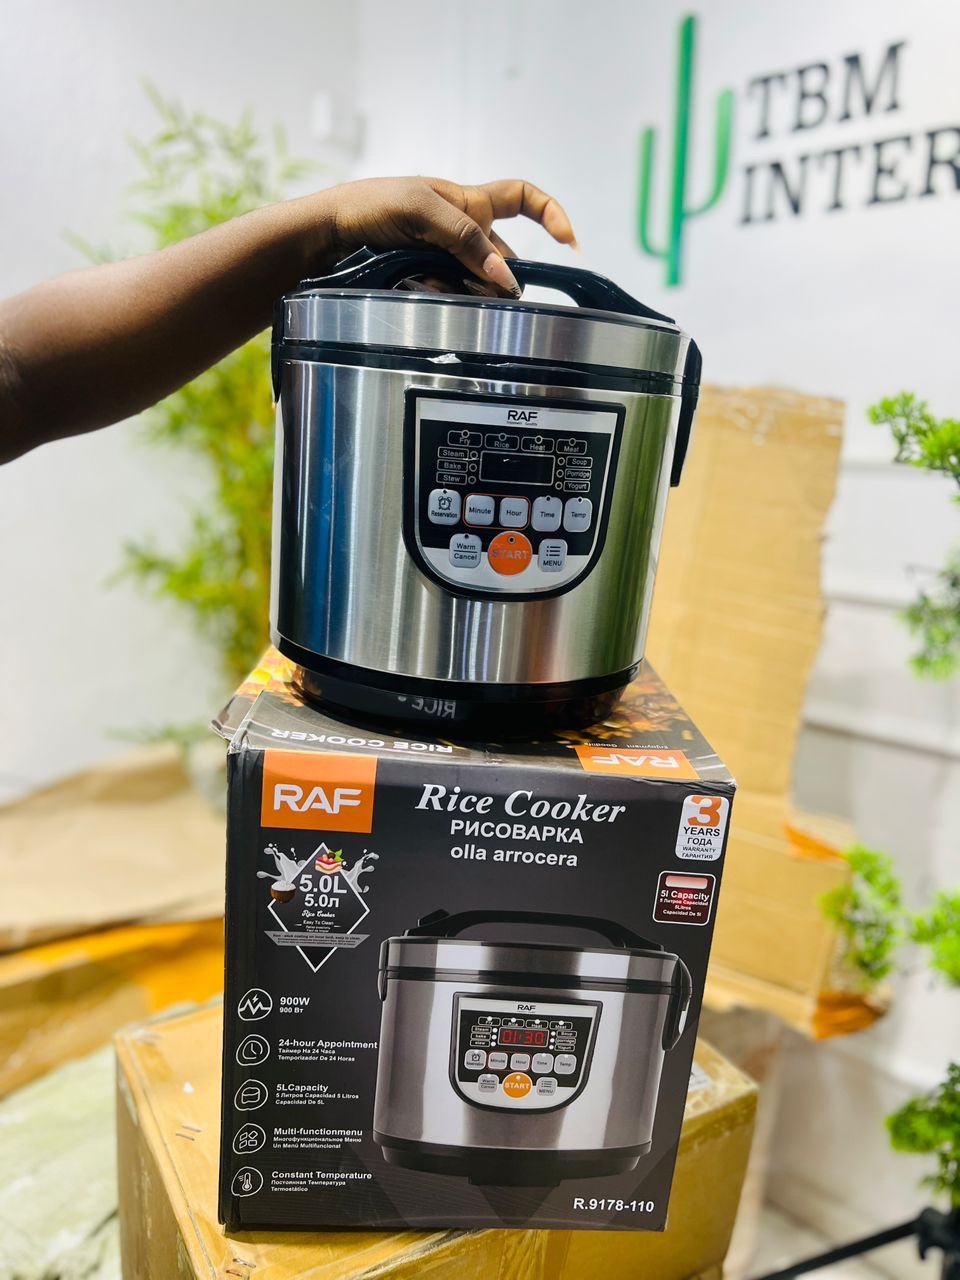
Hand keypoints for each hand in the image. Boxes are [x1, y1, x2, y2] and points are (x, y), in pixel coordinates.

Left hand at [321, 177, 577, 296]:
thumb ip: (465, 239)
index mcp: (467, 202)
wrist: (324, 239)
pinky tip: (420, 293)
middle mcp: (460, 233)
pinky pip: (449, 300)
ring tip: (431, 284)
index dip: (551, 216)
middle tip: (484, 291)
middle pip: (500, 260)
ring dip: (463, 291)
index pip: (522, 199)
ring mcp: (443, 262)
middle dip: (496, 277)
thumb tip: (504, 276)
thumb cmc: (368, 208)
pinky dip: (441, 300)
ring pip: (475, 286)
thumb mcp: (421, 209)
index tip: (569, 245)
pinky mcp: (425, 285)